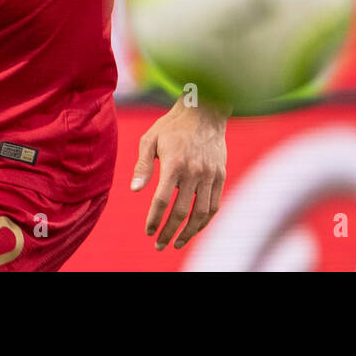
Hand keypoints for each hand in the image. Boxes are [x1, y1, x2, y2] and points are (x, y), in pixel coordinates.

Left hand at [131, 98, 228, 250]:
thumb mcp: (150, 139)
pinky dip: (205, 221)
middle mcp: (194, 171)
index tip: (148, 231)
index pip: (162, 200)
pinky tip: (195, 229)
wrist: (205, 110)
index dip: (154, 219)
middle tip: (159, 245)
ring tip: (177, 243)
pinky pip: (215, 205)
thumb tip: (135, 190)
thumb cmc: (173, 126)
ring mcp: (210, 174)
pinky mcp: (220, 175)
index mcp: (174, 163)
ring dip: (189, 232)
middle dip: (169, 232)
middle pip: (181, 211)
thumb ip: (142, 165)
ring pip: (201, 213)